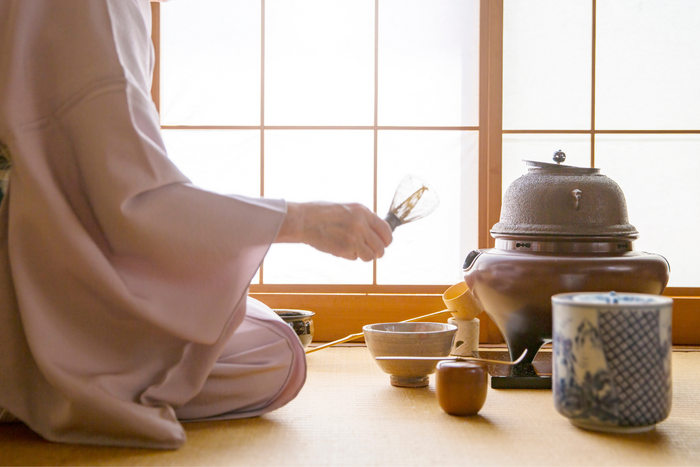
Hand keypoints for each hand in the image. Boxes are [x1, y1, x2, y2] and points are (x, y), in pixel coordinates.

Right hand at [275, 202, 392, 260]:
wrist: (303, 220)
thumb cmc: (321, 213)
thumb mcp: (346, 209)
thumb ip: (361, 219)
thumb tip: (375, 232)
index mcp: (363, 212)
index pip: (386, 230)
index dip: (387, 240)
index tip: (384, 243)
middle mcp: (361, 224)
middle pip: (381, 246)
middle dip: (378, 252)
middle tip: (373, 253)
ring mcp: (354, 238)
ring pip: (370, 256)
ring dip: (364, 256)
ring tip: (354, 250)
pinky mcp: (345, 249)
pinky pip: (355, 258)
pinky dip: (350, 256)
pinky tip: (340, 247)